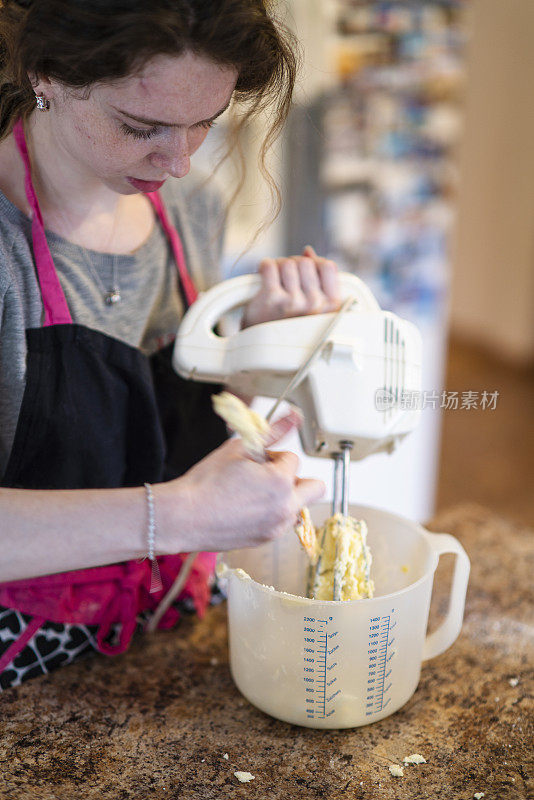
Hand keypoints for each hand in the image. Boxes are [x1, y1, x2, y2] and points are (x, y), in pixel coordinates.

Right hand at [169, 409, 325, 551]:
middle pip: (315, 487)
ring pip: (298, 506)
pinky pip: (282, 523)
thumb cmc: (206, 482)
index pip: (293, 459)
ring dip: (286, 497)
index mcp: (280, 482)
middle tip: (270, 476)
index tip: (255, 461)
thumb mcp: (238, 449)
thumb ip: (272, 433)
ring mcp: (277, 527)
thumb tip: (294, 416)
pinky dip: (273, 513)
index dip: (274, 456)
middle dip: (296, 477)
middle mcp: (285, 507)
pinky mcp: (266, 539)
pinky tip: (247, 508)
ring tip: (254, 493)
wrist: (183, 517)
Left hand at [241, 245, 341, 328]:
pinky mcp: (272, 299)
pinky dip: (264, 267)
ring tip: (274, 280)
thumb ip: (315, 277)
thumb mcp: (311, 305)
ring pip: (287, 263)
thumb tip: (308, 251)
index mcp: (330, 305)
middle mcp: (315, 304)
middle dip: (293, 264)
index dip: (313, 263)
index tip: (303, 272)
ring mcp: (293, 302)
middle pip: (305, 262)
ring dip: (277, 266)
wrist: (264, 345)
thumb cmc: (289, 323)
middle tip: (284, 277)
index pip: (328, 266)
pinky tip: (264, 278)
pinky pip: (269, 266)